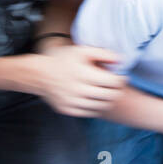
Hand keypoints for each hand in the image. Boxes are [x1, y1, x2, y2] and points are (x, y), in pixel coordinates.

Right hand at [8, 46, 125, 116]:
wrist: (39, 75)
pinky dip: (97, 107)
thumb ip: (103, 53)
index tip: (122, 77)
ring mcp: (72, 102)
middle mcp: (78, 90)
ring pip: (101, 106)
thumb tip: (121, 61)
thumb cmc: (63, 60)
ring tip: (108, 92)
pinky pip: (90, 113)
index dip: (121, 80)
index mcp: (83, 74)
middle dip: (117, 91)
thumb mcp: (82, 50)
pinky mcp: (68, 110)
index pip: (112, 82)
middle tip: (118, 86)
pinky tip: (96, 99)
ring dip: (108, 100)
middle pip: (109, 96)